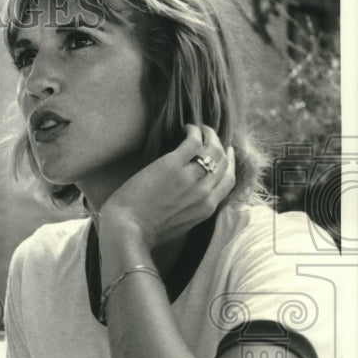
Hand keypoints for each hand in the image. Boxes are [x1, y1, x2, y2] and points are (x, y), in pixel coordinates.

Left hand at [100, 124, 234, 247]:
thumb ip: (191, 210)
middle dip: (222, 147)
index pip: (228, 182)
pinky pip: (194, 141)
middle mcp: (204, 192)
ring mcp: (190, 177)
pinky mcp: (173, 164)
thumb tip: (189, 197)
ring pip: (213, 149)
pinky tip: (188, 127)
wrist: (128, 228)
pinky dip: (194, 131)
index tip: (226, 154)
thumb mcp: (178, 225)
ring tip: (202, 128)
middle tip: (214, 137)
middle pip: (224, 163)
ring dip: (210, 135)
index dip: (229, 165)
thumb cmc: (145, 230)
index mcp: (206, 209)